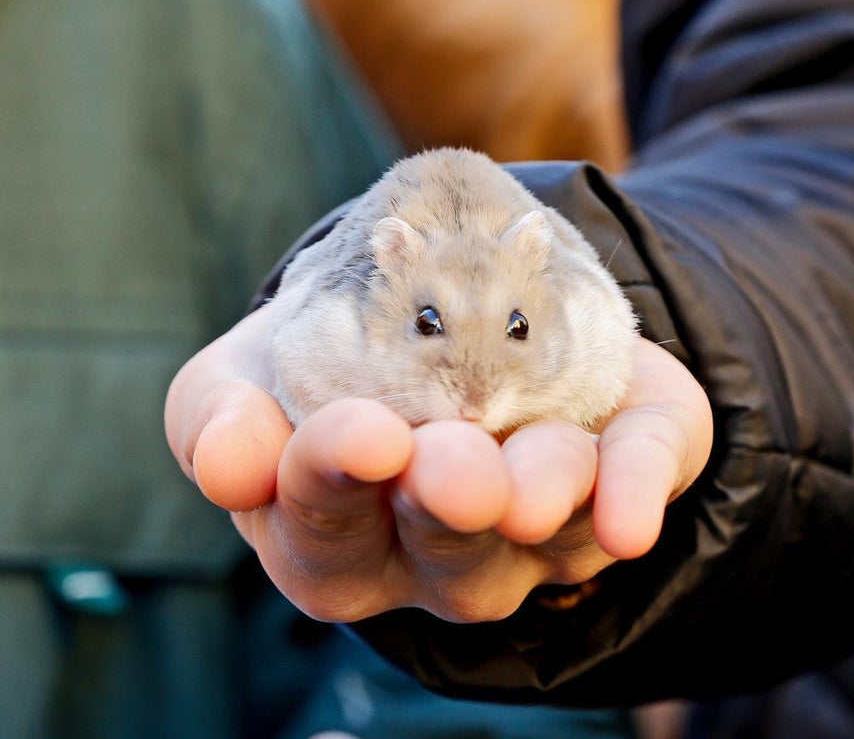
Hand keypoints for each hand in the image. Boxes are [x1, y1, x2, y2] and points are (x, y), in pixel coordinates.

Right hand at [165, 312, 711, 622]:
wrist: (427, 295)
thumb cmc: (323, 358)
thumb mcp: (246, 371)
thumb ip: (217, 416)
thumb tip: (225, 463)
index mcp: (338, 533)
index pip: (322, 539)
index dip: (333, 491)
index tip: (358, 435)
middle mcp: (439, 548)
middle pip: (443, 557)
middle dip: (446, 510)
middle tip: (447, 466)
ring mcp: (535, 521)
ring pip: (545, 542)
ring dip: (541, 504)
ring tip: (528, 481)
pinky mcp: (617, 464)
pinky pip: (636, 486)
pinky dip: (633, 493)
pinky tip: (631, 517)